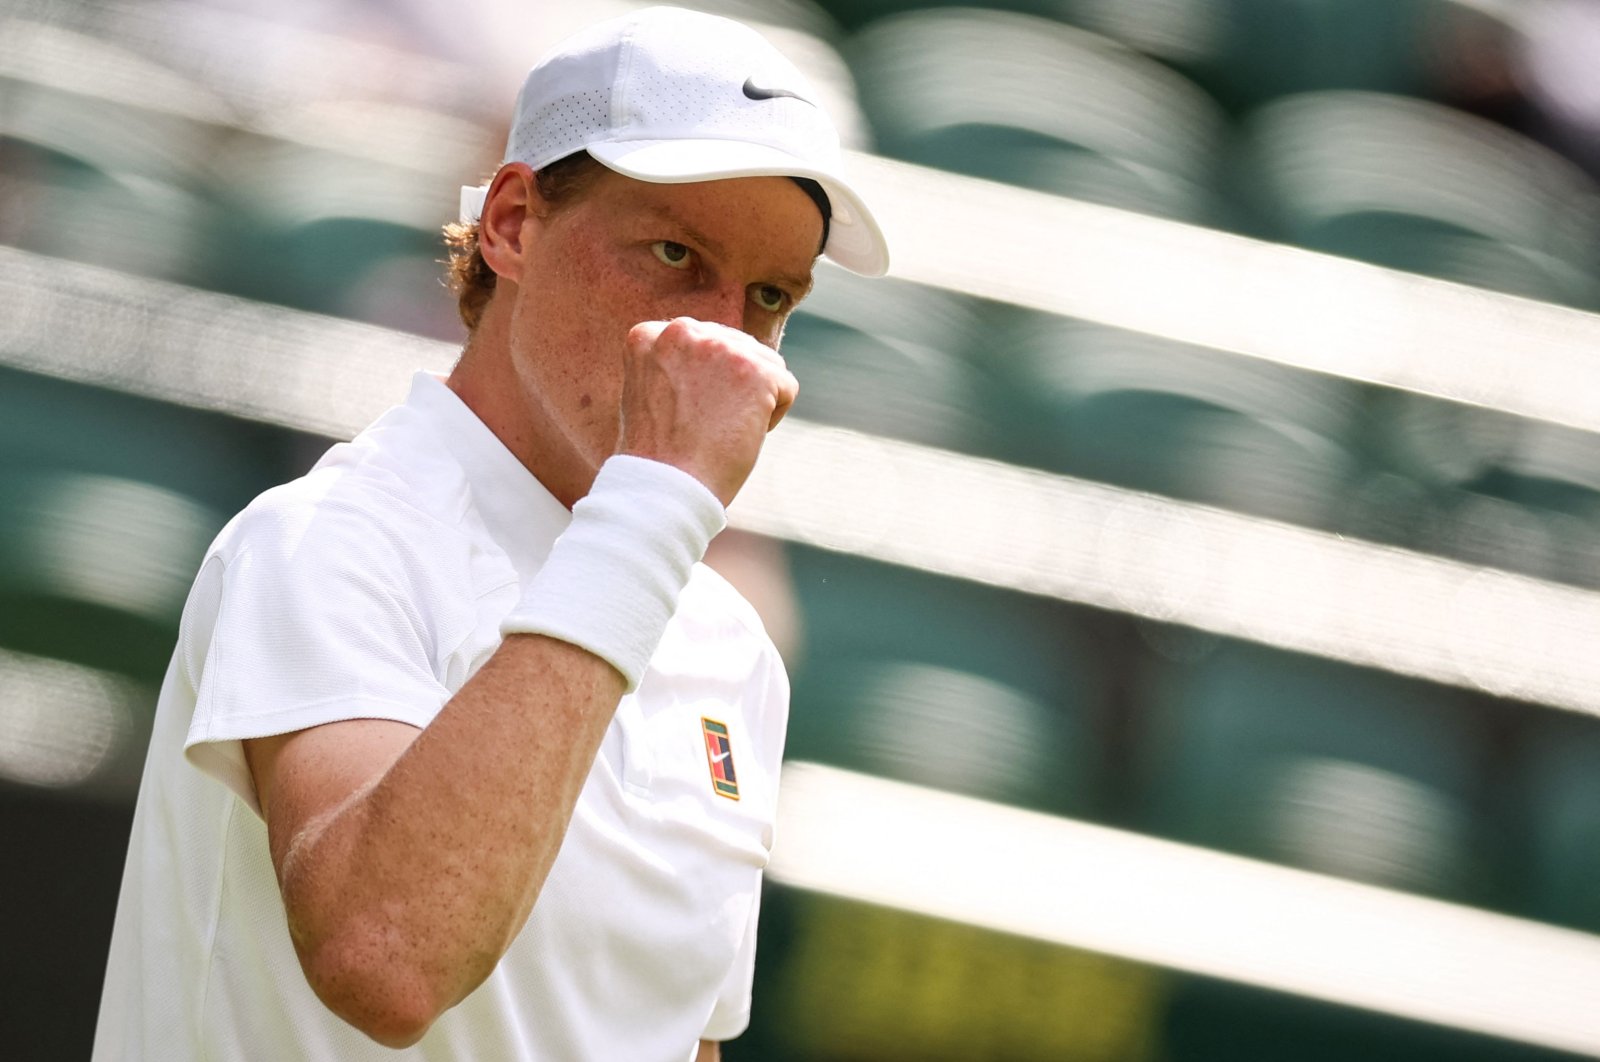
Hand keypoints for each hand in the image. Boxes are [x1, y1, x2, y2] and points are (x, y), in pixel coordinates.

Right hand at [618, 317, 798, 506]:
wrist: (666, 489)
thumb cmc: (660, 454)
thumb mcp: (652, 392)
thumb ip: (678, 363)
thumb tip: (722, 356)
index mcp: (650, 335)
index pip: (703, 342)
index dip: (702, 384)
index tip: (683, 414)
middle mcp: (682, 331)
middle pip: (736, 348)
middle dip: (731, 388)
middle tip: (702, 427)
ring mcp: (720, 348)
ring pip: (764, 365)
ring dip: (752, 402)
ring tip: (717, 431)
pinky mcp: (756, 371)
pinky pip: (786, 388)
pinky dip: (771, 418)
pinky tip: (739, 436)